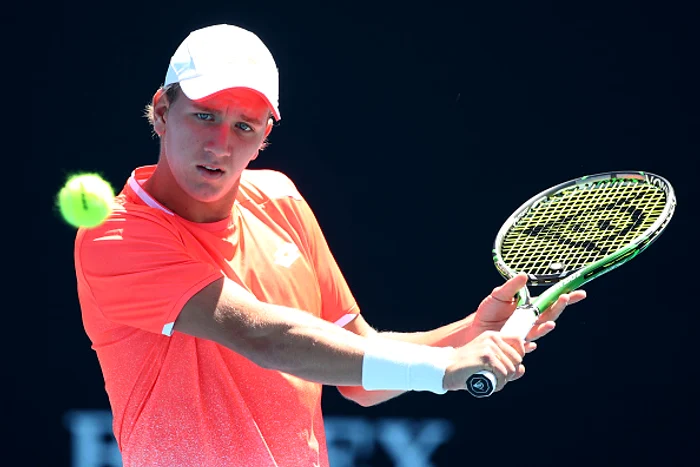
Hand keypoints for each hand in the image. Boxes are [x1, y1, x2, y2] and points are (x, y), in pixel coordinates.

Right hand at [442, 331, 525, 392]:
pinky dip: (500, 383)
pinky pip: (503, 373)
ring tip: (492, 382)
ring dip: (504, 380)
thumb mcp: (487, 362)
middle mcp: (492, 338)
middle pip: (517, 358)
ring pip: (511, 368)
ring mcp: (488, 347)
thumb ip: (506, 364)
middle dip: (511, 372)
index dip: (520, 355)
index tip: (512, 366)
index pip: (518, 340)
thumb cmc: (467, 367)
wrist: (447, 369)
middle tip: (498, 378)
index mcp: (492, 336)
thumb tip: (522, 370)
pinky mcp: (486, 357)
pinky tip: (492, 385)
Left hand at [468, 273, 586, 351]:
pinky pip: (524, 347)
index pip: (551, 302)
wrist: (474, 328)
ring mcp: (524, 333)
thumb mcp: (499, 294)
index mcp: (529, 307)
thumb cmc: (488, 311)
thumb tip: (524, 276)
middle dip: (559, 307)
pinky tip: (530, 344)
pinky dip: (528, 346)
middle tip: (565, 298)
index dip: (566, 298)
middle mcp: (530, 321)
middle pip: (550, 315)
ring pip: (540, 331)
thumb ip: (511, 286)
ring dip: (546, 327)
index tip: (578, 293)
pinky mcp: (516, 345)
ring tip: (550, 323)